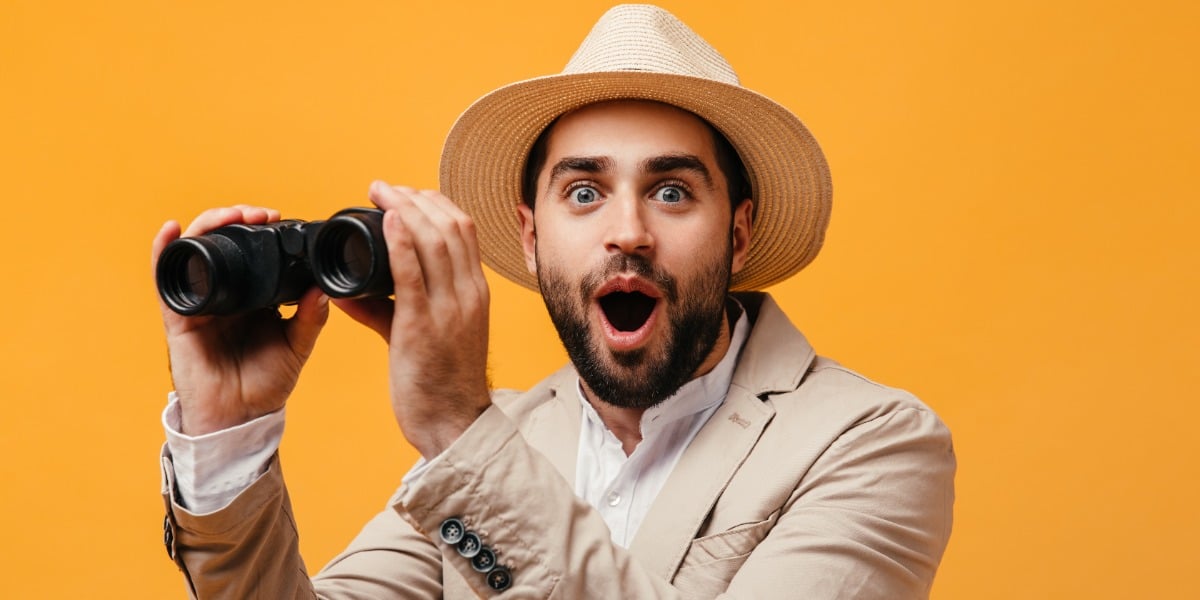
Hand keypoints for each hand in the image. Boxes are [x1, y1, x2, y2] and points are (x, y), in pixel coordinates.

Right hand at [151, 205, 330, 434]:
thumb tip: (324, 290)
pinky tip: (173, 230)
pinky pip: (166, 279)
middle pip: (222, 242)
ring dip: (209, 225)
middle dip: (237, 219)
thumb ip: (311, 320)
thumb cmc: (266, 384)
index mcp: (252, 296)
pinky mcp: (179, 316)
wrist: (239, 417)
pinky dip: (165, 251)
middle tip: (261, 214)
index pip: (251, 251)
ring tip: (231, 215)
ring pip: (195, 250)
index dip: (259, 229)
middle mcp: (224, 293)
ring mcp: (200, 301)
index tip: (277, 216)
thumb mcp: (297, 347)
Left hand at [335, 182, 491, 458]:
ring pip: (436, 241)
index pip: (465, 231)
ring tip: (380, 194)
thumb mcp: (429, 334)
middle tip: (384, 188)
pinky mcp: (423, 326)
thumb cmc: (441, 383)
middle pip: (451, 226)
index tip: (406, 195)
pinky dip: (402, 241)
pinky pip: (413, 274)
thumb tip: (351, 291)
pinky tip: (389, 221)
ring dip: (406, 209)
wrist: (453, 423)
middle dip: (417, 197)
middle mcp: (468, 294)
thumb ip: (390, 309)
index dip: (435, 204)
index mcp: (475, 293)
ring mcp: (449, 309)